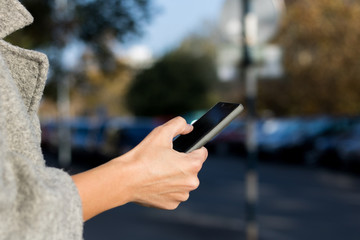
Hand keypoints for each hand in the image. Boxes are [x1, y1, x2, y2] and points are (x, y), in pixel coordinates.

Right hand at [72, 117, 207, 220]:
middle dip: (182, 162)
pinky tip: (156, 182)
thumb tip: (189, 127)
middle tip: (165, 159)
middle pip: (192, 168)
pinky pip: (174, 193)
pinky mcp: (172, 204)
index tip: (182, 149)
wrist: (125, 180)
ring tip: (159, 171)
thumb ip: (179, 124)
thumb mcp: (161, 132)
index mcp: (192, 165)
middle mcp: (192, 182)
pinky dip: (168, 188)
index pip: (202, 152)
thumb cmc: (142, 156)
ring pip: (183, 181)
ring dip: (176, 176)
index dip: (192, 148)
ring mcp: (182, 195)